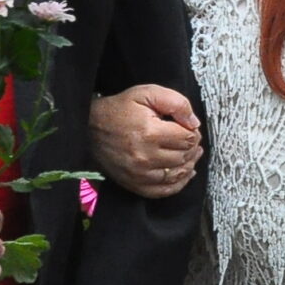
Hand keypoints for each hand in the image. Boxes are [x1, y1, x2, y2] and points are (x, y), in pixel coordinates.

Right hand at [88, 84, 203, 197]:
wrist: (90, 127)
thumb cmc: (120, 109)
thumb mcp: (147, 93)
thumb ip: (176, 103)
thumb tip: (194, 123)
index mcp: (149, 133)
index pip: (187, 138)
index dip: (193, 132)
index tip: (188, 127)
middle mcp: (144, 157)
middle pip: (184, 156)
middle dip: (191, 147)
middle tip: (189, 139)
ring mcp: (139, 174)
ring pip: (177, 174)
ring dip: (189, 164)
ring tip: (190, 153)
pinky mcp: (134, 184)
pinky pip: (164, 191)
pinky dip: (178, 183)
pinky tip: (184, 173)